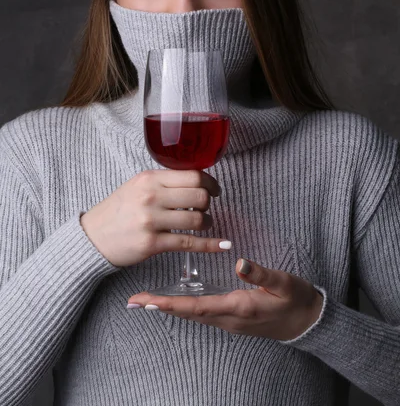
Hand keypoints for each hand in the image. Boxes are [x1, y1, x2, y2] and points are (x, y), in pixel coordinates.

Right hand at [80, 169, 230, 266]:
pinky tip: (222, 244)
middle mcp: (151, 196)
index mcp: (149, 178)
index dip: (210, 183)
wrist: (92, 238)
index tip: (214, 189)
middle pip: (199, 195)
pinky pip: (189, 243)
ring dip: (208, 223)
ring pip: (197, 219)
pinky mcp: (152, 243)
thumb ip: (163, 182)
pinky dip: (210, 245)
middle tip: (205, 207)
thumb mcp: (136, 186)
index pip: (193, 175)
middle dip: (208, 203)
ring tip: (204, 224)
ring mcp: (151, 220)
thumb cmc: (117, 211)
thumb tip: (197, 181)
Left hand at [127, 258, 323, 341]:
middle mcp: (228, 318)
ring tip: (146, 301)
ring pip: (192, 314)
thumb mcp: (284, 283)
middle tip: (134, 302)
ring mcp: (229, 320)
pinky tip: (173, 301)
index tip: (149, 301)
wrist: (307, 322)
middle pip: (188, 313)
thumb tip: (239, 261)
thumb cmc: (296, 300)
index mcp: (238, 307)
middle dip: (160, 307)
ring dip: (169, 307)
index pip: (198, 307)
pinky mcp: (231, 317)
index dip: (171, 304)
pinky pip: (201, 313)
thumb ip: (261, 273)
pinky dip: (183, 307)